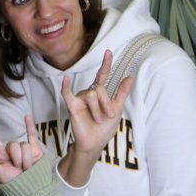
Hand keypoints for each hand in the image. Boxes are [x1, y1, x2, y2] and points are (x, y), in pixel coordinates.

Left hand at [0, 114, 43, 184]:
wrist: (34, 187)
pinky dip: (30, 125)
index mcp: (1, 155)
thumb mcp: (1, 174)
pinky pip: (32, 134)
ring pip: (24, 145)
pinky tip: (27, 116)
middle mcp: (11, 150)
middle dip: (18, 157)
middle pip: (13, 144)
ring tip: (27, 167)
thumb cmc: (16, 183)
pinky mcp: (34, 148)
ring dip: (27, 158)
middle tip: (19, 168)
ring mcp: (23, 148)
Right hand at [57, 50, 132, 185]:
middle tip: (108, 117)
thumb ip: (121, 93)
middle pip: (99, 89)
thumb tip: (130, 76)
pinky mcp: (72, 106)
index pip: (102, 75)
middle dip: (106, 104)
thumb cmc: (104, 129)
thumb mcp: (117, 110)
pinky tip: (65, 79)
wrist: (94, 144)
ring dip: (98, 110)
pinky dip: (66, 86)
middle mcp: (88, 93)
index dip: (106, 64)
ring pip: (91, 95)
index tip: (109, 52)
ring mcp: (79, 99)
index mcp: (99, 93)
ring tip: (98, 120)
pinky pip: (67, 94)